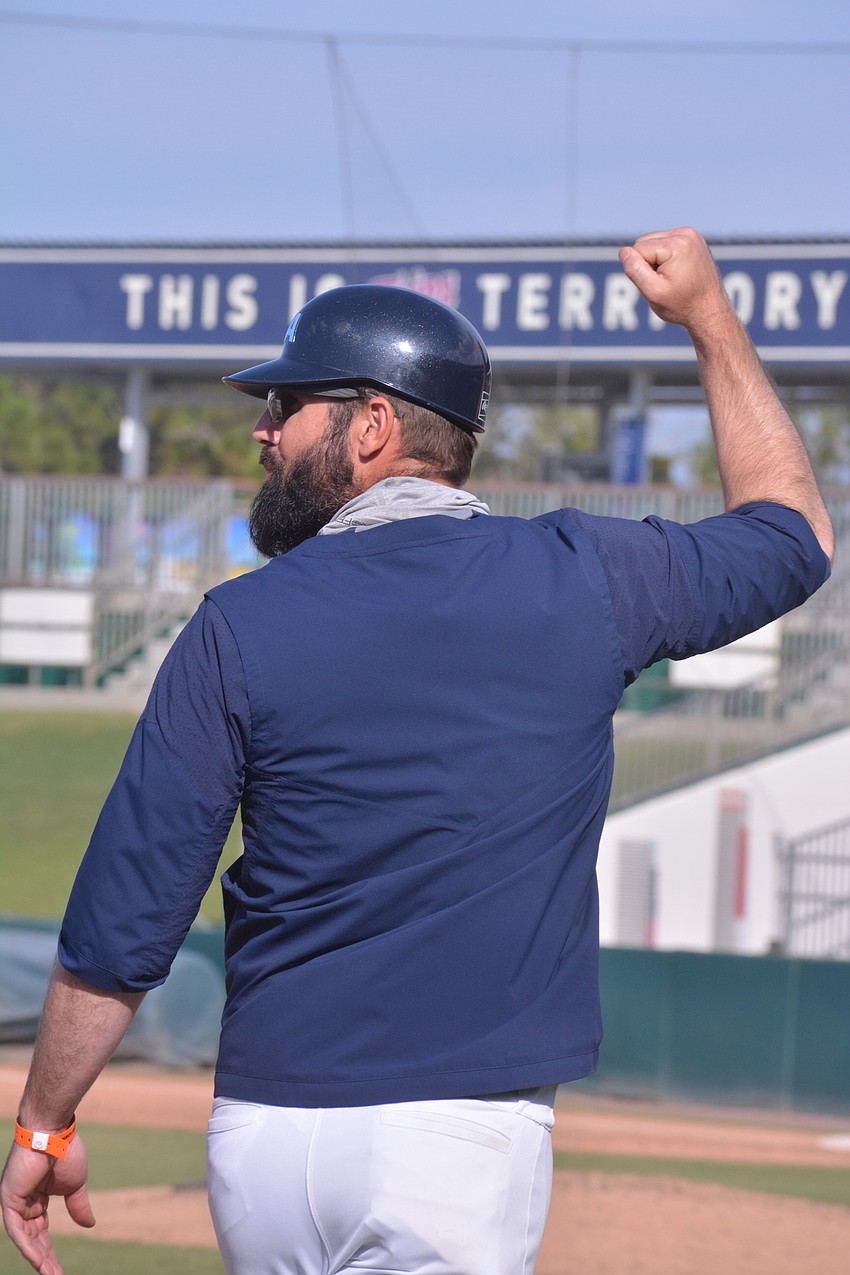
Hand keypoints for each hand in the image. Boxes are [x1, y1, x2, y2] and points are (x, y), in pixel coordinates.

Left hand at [1, 1137, 93, 1274]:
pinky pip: (15, 1229)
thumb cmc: (66, 1151)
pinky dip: (26, 1245)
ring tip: (51, 1274)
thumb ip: (78, 1206)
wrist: (55, 1131)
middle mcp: (23, 1201)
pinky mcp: (8, 1198)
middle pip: (32, 1238)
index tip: (60, 1270)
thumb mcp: (76, 1185)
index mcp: (37, 1197)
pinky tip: (38, 1260)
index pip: (40, 1231)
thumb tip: (90, 1225)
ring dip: (37, 1258)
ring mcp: (14, 1200)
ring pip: (23, 1238)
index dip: (49, 1251)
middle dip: (44, 1259)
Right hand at [619, 226, 732, 333]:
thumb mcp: (653, 292)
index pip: (638, 249)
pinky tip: (677, 272)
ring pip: (653, 242)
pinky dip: (664, 257)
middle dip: (648, 263)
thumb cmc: (682, 305)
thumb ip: (635, 270)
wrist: (710, 310)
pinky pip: (665, 243)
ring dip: (655, 260)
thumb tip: (623, 252)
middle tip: (665, 282)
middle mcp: (686, 233)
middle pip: (644, 242)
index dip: (642, 271)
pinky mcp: (692, 239)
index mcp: (677, 244)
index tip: (660, 284)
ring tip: (671, 278)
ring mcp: (691, 234)